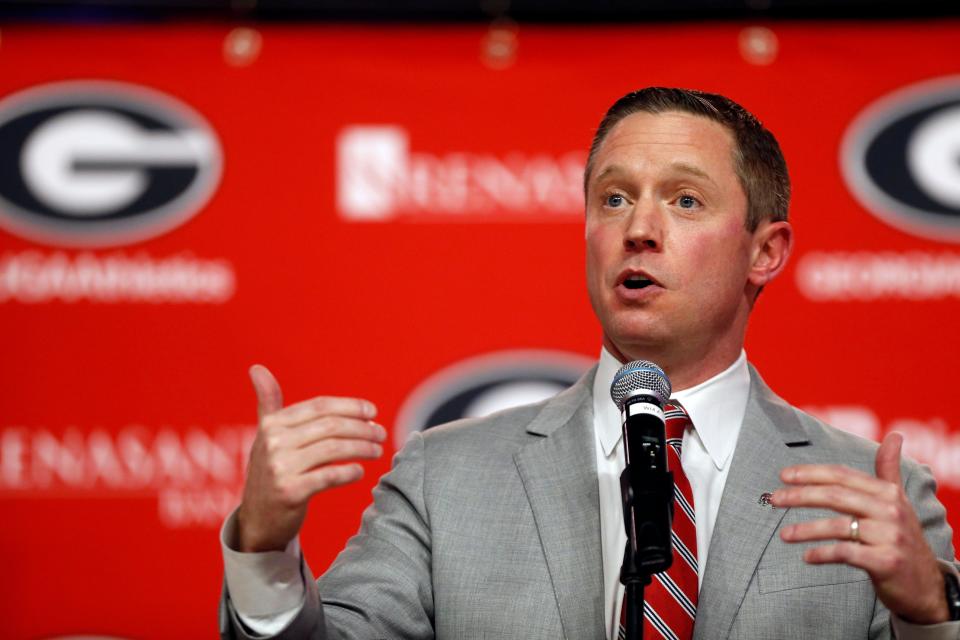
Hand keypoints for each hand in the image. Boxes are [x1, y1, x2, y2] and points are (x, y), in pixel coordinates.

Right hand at [236, 364, 386, 552]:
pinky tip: (361, 472)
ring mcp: (280, 468)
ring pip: (334, 449)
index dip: (350, 406)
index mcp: (272, 424)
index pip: (320, 407)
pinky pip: (329, 476)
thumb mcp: (266, 436)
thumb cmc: (269, 472)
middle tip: (380, 433)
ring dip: (362, 447)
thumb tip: (256, 368)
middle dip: (362, 427)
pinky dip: (349, 472)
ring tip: (377, 450)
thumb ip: (268, 403)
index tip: (372, 411)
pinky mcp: (290, 492)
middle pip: (330, 426)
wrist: (258, 520)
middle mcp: (273, 443)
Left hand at [772, 432, 948, 623]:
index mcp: (888, 493)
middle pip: (836, 496)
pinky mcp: (887, 562)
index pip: (842, 475)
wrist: (926, 585)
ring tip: (784, 535)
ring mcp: (890, 537)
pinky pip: (846, 553)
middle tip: (774, 499)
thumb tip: (894, 436)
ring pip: (838, 526)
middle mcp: (891, 511)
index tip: (783, 475)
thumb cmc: (903, 538)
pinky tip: (807, 556)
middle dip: (800, 495)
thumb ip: (888, 470)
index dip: (810, 473)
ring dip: (805, 529)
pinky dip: (823, 554)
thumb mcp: (899, 502)